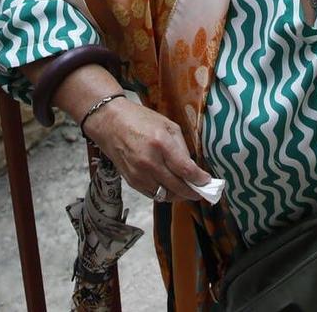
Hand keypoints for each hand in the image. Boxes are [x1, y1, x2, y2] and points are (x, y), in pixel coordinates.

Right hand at [84, 99, 215, 201]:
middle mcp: (149, 162)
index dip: (199, 179)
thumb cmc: (140, 120)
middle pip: (177, 187)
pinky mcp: (131, 181)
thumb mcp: (167, 125)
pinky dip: (163, 193)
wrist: (110, 123)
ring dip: (177, 195)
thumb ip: (181, 146)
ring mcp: (139, 174)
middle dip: (192, 192)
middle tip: (200, 192)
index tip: (207, 181)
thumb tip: (191, 167)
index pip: (185, 170)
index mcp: (161, 144)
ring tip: (185, 190)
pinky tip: (168, 186)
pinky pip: (152, 194)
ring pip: (165, 195)